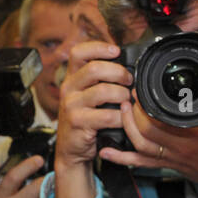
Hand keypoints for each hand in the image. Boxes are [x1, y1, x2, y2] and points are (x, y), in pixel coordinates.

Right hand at [52, 40, 132, 197]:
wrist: (71, 150)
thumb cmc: (84, 121)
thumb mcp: (85, 97)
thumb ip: (98, 81)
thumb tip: (124, 65)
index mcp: (71, 78)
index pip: (79, 52)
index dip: (99, 48)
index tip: (116, 51)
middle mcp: (68, 89)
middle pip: (95, 69)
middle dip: (119, 72)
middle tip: (129, 81)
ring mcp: (71, 106)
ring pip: (104, 91)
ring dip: (122, 95)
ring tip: (127, 102)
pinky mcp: (78, 123)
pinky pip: (107, 116)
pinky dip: (121, 118)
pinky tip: (123, 119)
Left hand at [98, 96, 197, 196]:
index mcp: (196, 130)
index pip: (166, 115)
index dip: (149, 102)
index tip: (141, 88)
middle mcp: (181, 145)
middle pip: (149, 129)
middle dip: (133, 112)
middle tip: (127, 96)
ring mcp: (171, 157)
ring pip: (141, 145)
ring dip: (127, 127)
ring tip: (120, 110)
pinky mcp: (165, 165)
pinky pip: (139, 163)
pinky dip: (121, 157)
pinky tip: (106, 150)